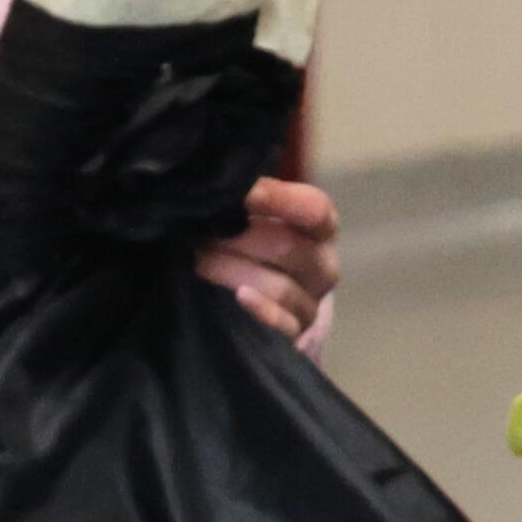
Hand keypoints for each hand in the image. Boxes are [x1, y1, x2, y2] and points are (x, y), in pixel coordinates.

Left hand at [197, 176, 340, 339]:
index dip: (280, 198)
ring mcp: (311, 304)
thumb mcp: (254, 219)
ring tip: (199, 260)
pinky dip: (262, 310)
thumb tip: (227, 185)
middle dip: (240, 238)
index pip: (315, 209)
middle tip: (201, 232)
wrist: (256, 303)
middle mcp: (322, 267)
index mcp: (320, 230)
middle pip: (289, 248)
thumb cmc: (250, 247)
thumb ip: (250, 200)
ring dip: (233, 271)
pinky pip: (284, 325)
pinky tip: (239, 296)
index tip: (243, 193)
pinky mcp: (296, 336)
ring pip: (280, 287)